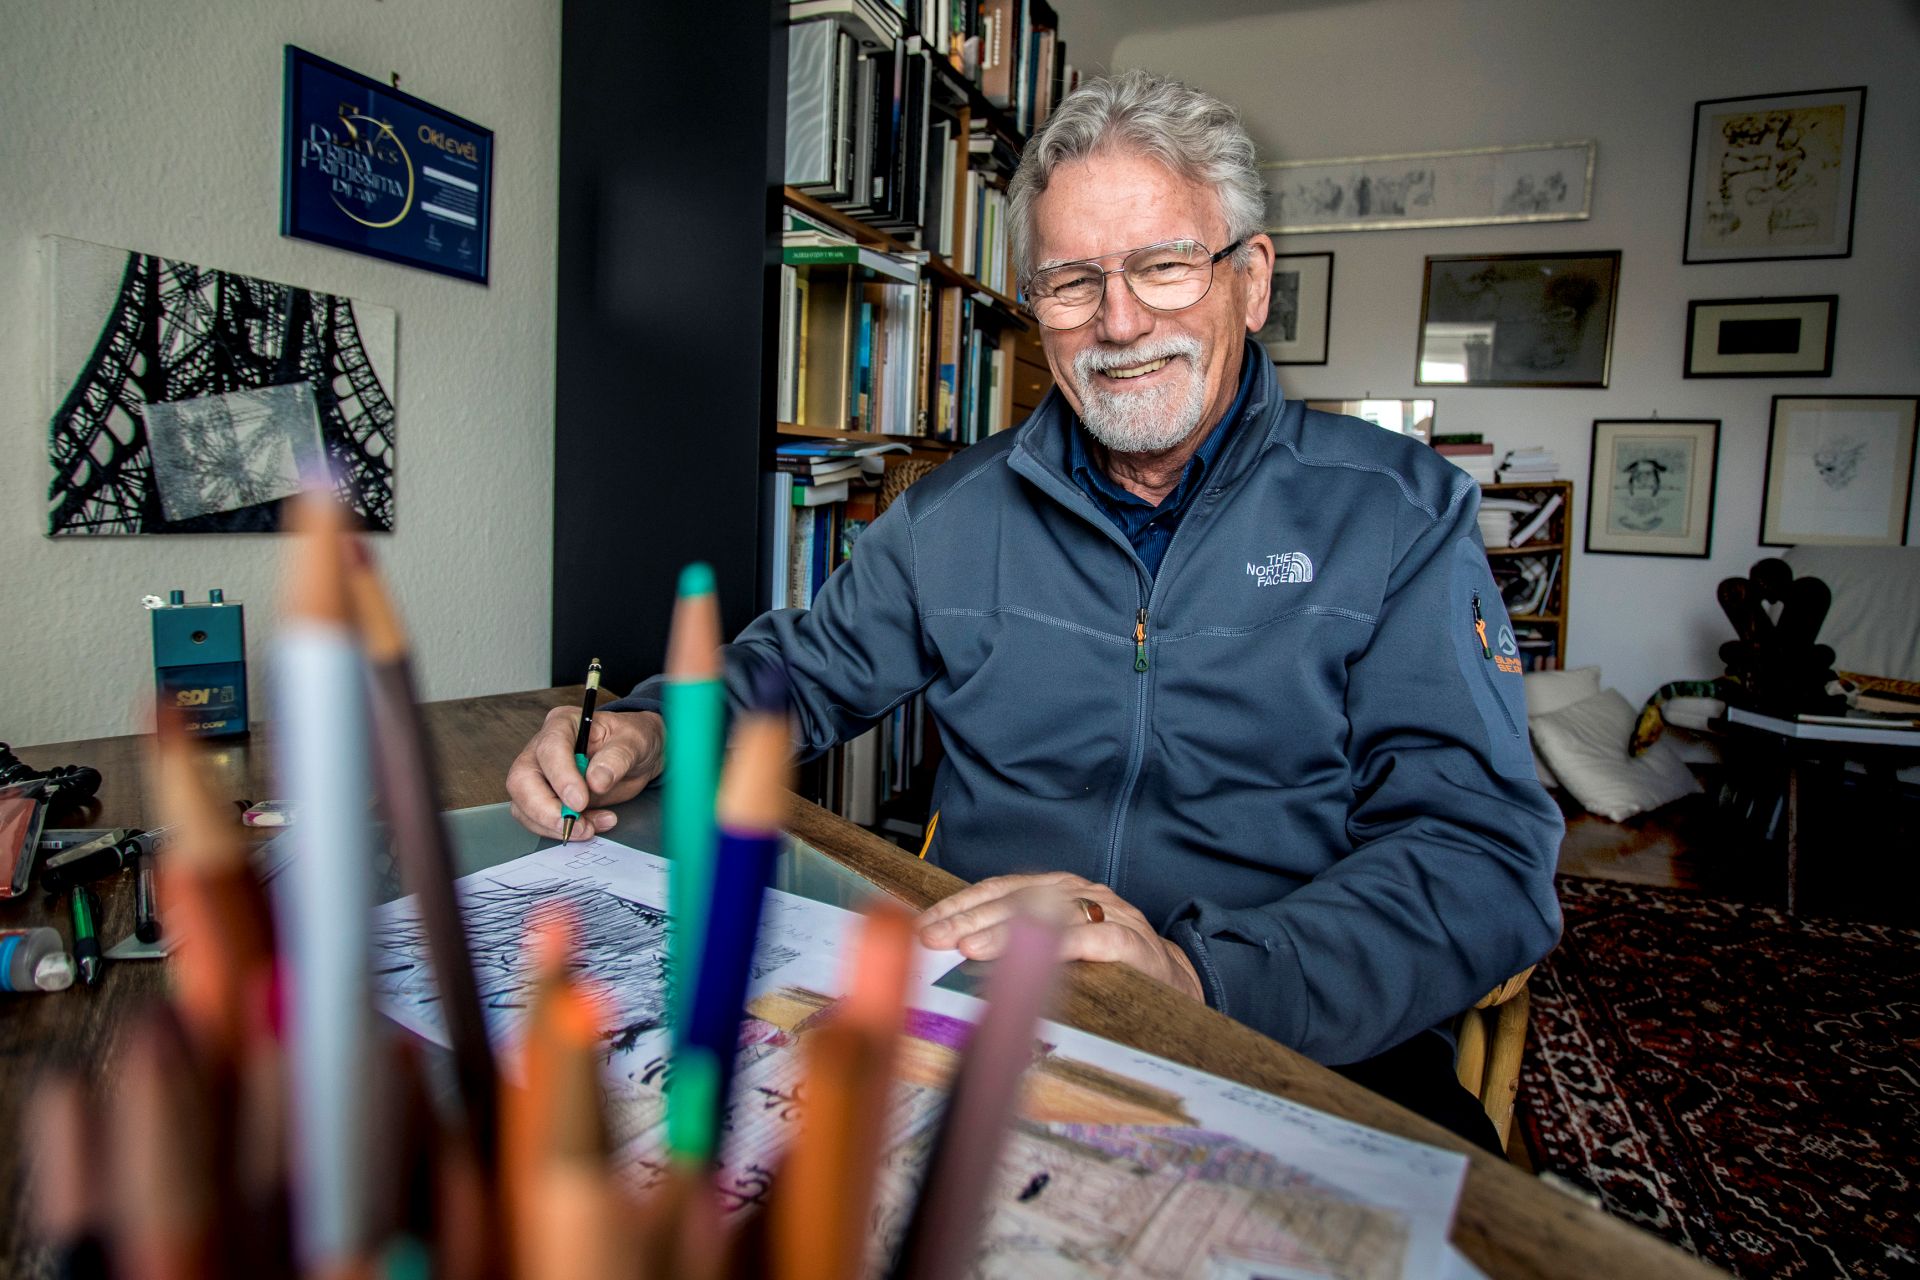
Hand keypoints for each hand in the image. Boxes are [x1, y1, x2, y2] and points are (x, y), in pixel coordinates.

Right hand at [506, 707, 663, 839]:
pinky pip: (539, 821)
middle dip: (545, 810)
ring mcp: (540, 775)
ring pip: (524, 806)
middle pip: (522, 781)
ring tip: (591, 828)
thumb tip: (597, 781)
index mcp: (563, 724)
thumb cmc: (632, 740)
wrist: (637, 757)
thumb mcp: (635, 741)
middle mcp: (543, 748)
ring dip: (554, 825)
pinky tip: (591, 825)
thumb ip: (618, 758)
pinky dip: (562, 830)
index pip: (549, 749)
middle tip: (577, 826)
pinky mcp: (545, 799)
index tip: (580, 802)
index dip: (561, 777)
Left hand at [915, 872, 1202, 1001]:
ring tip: (967, 948)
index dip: (960, 905)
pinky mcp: (1131, 946)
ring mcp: (1107, 916)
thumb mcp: (1059, 949)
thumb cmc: (1110, 970)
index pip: (998, 890)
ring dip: (1004, 932)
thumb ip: (1018, 945)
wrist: (1177, 984)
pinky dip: (1056, 949)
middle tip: (933, 938)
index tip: (926, 924)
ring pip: (1048, 917)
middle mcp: (1080, 894)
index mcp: (1057, 891)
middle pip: (1015, 900)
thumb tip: (953, 956)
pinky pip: (1089, 943)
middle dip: (969, 918)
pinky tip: (1027, 960)